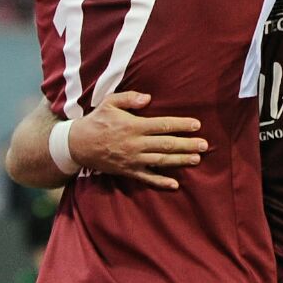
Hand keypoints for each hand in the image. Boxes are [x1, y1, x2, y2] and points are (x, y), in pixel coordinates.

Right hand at [68, 91, 207, 189]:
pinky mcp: (128, 171)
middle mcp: (135, 144)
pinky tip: (174, 184)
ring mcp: (132, 159)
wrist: (78, 145)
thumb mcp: (109, 103)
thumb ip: (129, 98)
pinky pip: (147, 178)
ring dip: (180, 161)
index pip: (162, 125)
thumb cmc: (97, 120)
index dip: (180, 125)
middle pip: (166, 145)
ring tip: (196, 159)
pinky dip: (160, 182)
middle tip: (204, 145)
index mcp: (133, 126)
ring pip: (161, 161)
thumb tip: (148, 98)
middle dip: (187, 144)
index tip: (196, 125)